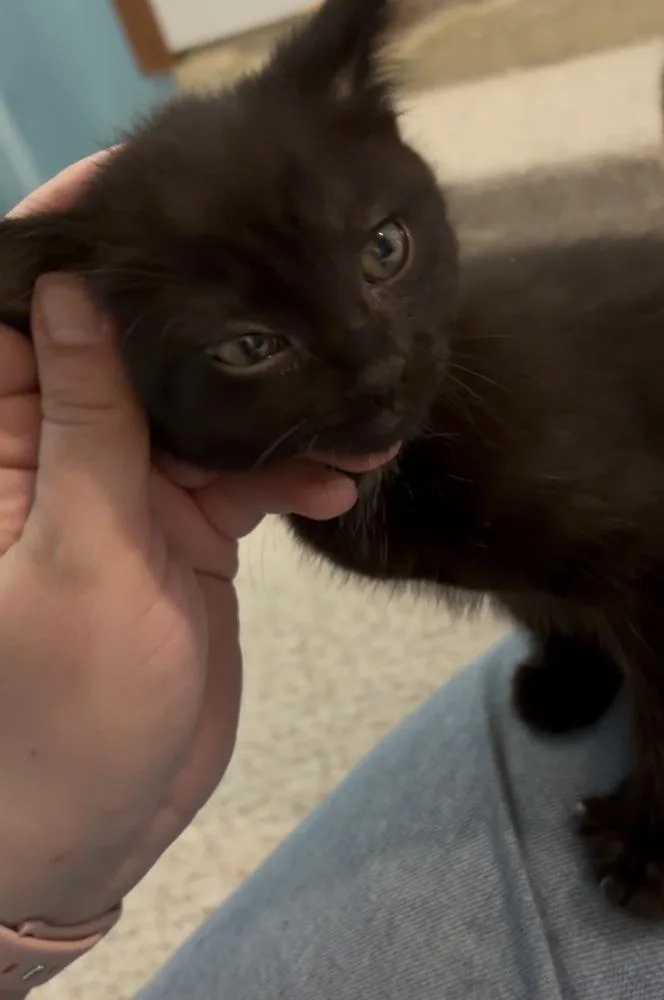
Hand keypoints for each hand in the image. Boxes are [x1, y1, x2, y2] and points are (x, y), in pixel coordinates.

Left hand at [0, 154, 357, 926]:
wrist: (101, 819)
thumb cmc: (60, 712)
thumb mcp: (77, 558)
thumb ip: (83, 427)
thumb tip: (76, 296)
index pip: (23, 316)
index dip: (72, 242)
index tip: (145, 179)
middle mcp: (56, 449)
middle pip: (121, 345)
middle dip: (198, 309)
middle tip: (280, 266)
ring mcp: (125, 487)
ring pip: (196, 405)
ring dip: (266, 397)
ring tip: (343, 389)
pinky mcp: (182, 525)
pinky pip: (238, 471)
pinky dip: (288, 466)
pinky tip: (343, 469)